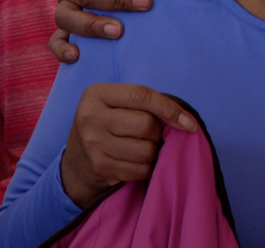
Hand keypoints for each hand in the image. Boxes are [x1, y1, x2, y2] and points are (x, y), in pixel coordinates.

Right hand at [60, 83, 197, 207]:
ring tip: (145, 149)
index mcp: (97, 94)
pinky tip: (138, 163)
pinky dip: (146, 168)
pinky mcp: (100, 167)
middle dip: (158, 133)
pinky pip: (139, 170)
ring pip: (145, 150)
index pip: (141, 95)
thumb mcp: (116, 104)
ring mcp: (93, 144)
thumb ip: (144, 104)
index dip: (169, 108)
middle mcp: (91, 117)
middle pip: (146, 124)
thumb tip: (185, 121)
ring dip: (154, 152)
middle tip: (153, 136)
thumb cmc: (106, 124)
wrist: (76, 160)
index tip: (188, 123)